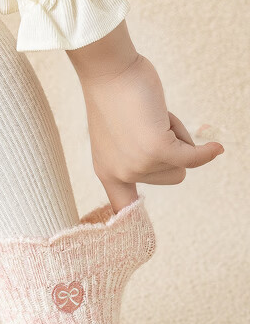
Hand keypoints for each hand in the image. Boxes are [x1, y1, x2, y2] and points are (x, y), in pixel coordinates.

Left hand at [67, 25, 223, 211]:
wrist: (108, 72)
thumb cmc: (116, 95)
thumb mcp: (122, 134)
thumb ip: (141, 154)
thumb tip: (185, 162)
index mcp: (108, 173)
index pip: (123, 211)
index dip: (134, 227)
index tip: (134, 252)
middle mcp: (120, 174)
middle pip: (172, 177)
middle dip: (172, 149)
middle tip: (146, 122)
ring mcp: (137, 164)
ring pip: (182, 163)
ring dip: (177, 137)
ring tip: (150, 115)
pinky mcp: (155, 150)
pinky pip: (191, 158)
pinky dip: (205, 153)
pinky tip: (215, 148)